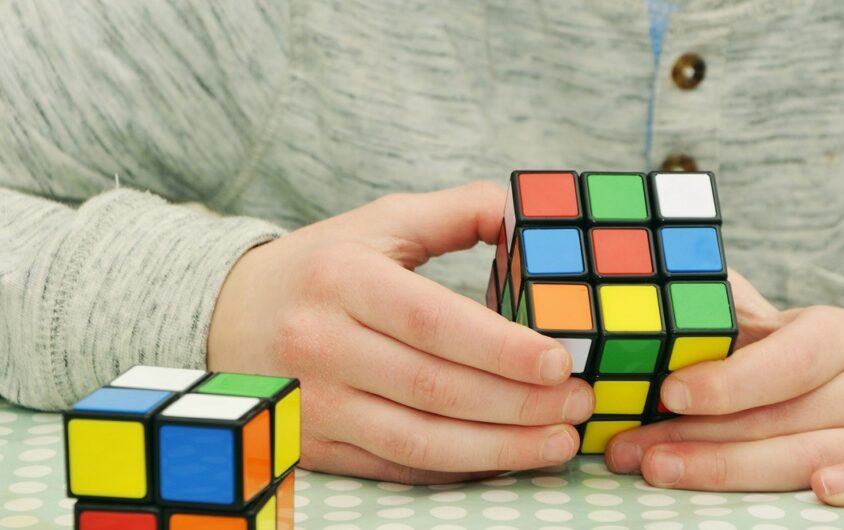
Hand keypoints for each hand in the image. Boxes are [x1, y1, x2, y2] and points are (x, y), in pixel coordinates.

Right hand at [208, 181, 593, 483]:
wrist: (227, 316)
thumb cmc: (321, 265)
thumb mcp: (380, 222)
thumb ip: (457, 214)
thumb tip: (529, 214)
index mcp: (342, 279)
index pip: (433, 321)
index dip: (502, 347)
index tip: (561, 362)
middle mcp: (321, 345)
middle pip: (434, 388)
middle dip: (518, 403)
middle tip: (580, 404)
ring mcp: (314, 403)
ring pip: (418, 441)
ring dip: (498, 449)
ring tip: (558, 443)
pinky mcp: (315, 445)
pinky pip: (396, 468)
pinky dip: (456, 469)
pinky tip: (504, 459)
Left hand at [605, 272, 843, 523]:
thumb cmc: (783, 378)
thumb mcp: (755, 339)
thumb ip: (718, 316)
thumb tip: (659, 281)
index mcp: (839, 335)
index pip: (787, 358)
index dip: (728, 380)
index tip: (669, 394)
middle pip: (784, 417)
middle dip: (699, 437)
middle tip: (637, 453)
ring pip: (813, 458)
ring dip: (731, 472)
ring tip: (663, 474)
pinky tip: (819, 493)